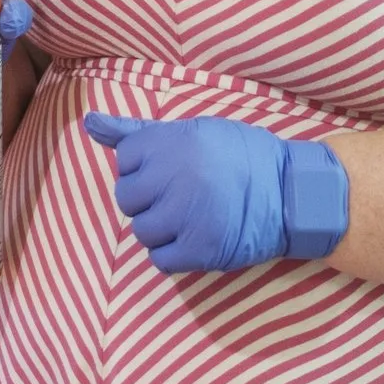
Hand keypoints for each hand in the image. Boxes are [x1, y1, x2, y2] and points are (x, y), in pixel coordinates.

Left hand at [82, 113, 349, 273]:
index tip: (171, 169)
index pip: (125, 159)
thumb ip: (137, 131)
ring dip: (161, 228)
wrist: (295, 192)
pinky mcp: (199, 249)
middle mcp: (175, 176)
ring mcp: (186, 215)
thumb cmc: (242, 156)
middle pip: (127, 198)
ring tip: (190, 217)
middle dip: (149, 199)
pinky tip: (195, 238)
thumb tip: (89, 123)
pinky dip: (174, 253)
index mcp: (172, 141)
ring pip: (141, 231)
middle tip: (180, 195)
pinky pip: (160, 259)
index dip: (145, 167)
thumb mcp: (193, 131)